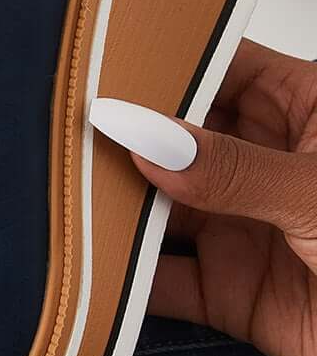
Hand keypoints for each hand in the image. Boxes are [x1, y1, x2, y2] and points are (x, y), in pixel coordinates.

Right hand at [90, 39, 316, 355]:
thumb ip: (232, 167)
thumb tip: (147, 134)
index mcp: (308, 113)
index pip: (221, 68)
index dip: (164, 64)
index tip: (102, 65)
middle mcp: (267, 165)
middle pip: (175, 139)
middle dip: (124, 140)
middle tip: (65, 137)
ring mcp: (244, 228)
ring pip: (159, 209)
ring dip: (114, 210)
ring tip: (63, 199)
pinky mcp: (230, 292)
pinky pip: (161, 280)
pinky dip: (122, 280)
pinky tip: (91, 269)